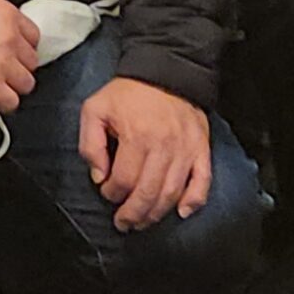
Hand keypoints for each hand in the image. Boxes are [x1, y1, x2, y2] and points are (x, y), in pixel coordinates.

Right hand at [0, 0, 37, 109]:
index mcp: (7, 14)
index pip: (33, 36)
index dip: (23, 46)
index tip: (17, 52)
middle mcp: (10, 38)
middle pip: (31, 61)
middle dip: (18, 65)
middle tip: (5, 68)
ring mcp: (3, 63)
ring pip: (26, 83)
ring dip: (14, 85)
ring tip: (1, 84)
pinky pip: (11, 102)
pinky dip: (4, 102)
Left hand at [78, 77, 211, 230]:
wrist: (165, 70)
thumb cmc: (127, 93)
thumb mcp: (95, 109)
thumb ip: (90, 143)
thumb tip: (99, 176)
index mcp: (137, 136)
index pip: (124, 180)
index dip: (112, 194)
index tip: (107, 192)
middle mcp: (164, 146)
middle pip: (148, 194)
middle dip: (133, 215)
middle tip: (123, 223)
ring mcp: (185, 149)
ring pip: (172, 194)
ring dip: (156, 214)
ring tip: (143, 222)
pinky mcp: (201, 148)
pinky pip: (202, 181)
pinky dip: (194, 201)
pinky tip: (182, 212)